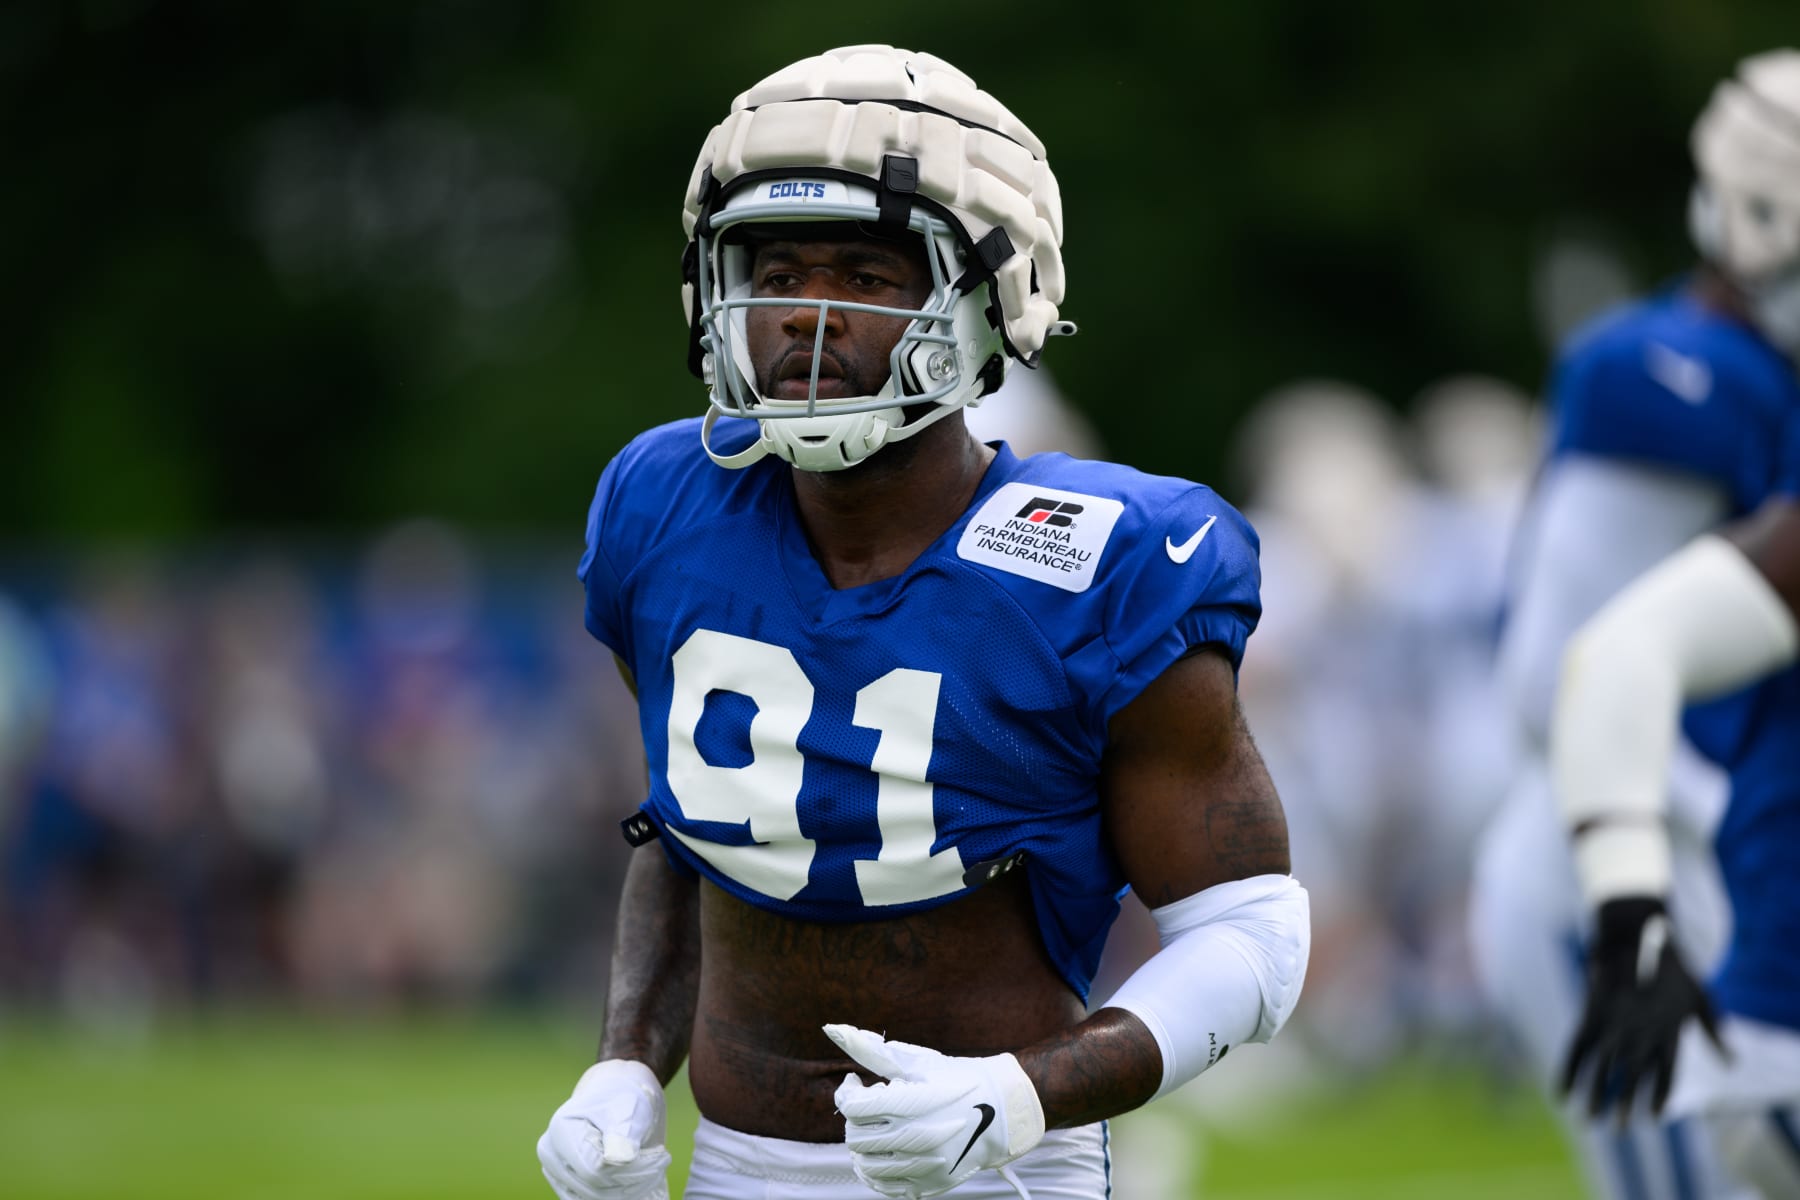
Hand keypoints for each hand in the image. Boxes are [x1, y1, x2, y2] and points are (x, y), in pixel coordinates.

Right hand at [537, 1060, 672, 1199]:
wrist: (618, 1095)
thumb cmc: (624, 1096)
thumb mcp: (630, 1107)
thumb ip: (623, 1133)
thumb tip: (618, 1159)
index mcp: (561, 1130)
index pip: (594, 1170)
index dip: (630, 1170)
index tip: (661, 1157)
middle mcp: (552, 1154)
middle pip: (595, 1188)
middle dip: (634, 1180)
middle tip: (661, 1163)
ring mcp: (556, 1172)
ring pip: (595, 1198)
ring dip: (629, 1190)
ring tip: (653, 1170)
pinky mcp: (568, 1185)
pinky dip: (620, 1194)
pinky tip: (640, 1181)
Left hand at [825, 1023, 1045, 1198]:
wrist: (1003, 1113)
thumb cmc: (957, 1080)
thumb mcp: (917, 1061)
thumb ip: (871, 1049)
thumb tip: (832, 1029)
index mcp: (911, 1104)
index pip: (852, 1106)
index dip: (846, 1091)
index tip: (855, 1082)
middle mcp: (915, 1138)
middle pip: (855, 1135)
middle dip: (854, 1117)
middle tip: (868, 1105)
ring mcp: (922, 1166)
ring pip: (864, 1163)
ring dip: (860, 1144)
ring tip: (873, 1129)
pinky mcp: (928, 1185)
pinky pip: (884, 1186)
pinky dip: (873, 1171)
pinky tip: (880, 1153)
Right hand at [1559, 897, 1726, 1119]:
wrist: (1633, 933)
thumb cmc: (1672, 963)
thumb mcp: (1702, 995)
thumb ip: (1714, 1030)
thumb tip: (1732, 1061)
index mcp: (1671, 1030)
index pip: (1666, 1073)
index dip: (1657, 1096)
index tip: (1651, 1117)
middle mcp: (1642, 1031)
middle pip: (1632, 1075)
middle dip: (1623, 1103)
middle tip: (1617, 1128)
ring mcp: (1615, 1023)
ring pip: (1604, 1067)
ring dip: (1595, 1093)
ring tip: (1589, 1118)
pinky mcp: (1591, 1013)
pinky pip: (1577, 1049)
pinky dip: (1568, 1071)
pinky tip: (1562, 1092)